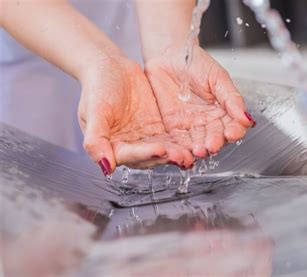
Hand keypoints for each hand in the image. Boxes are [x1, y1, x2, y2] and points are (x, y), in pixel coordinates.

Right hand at [78, 56, 194, 174]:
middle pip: (149, 157)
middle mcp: (129, 146)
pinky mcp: (158, 128)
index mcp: (111, 146)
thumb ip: (95, 139)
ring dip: (176, 153)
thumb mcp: (93, 111)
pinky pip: (171, 138)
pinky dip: (181, 142)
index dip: (145, 154)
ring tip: (190, 154)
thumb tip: (105, 166)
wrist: (110, 66)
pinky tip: (194, 143)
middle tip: (182, 156)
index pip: (130, 156)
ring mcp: (145, 138)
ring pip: (163, 150)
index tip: (160, 149)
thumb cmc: (97, 86)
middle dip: (166, 157)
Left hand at [144, 45, 255, 157]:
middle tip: (212, 146)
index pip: (233, 125)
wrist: (167, 54)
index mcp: (224, 110)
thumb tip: (247, 118)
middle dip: (214, 142)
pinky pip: (178, 140)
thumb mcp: (218, 77)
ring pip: (198, 142)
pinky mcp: (173, 127)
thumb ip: (231, 98)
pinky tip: (184, 152)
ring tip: (198, 151)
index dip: (234, 131)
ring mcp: (191, 125)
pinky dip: (181, 148)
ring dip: (199, 148)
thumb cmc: (195, 62)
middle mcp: (209, 121)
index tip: (232, 133)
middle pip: (215, 137)